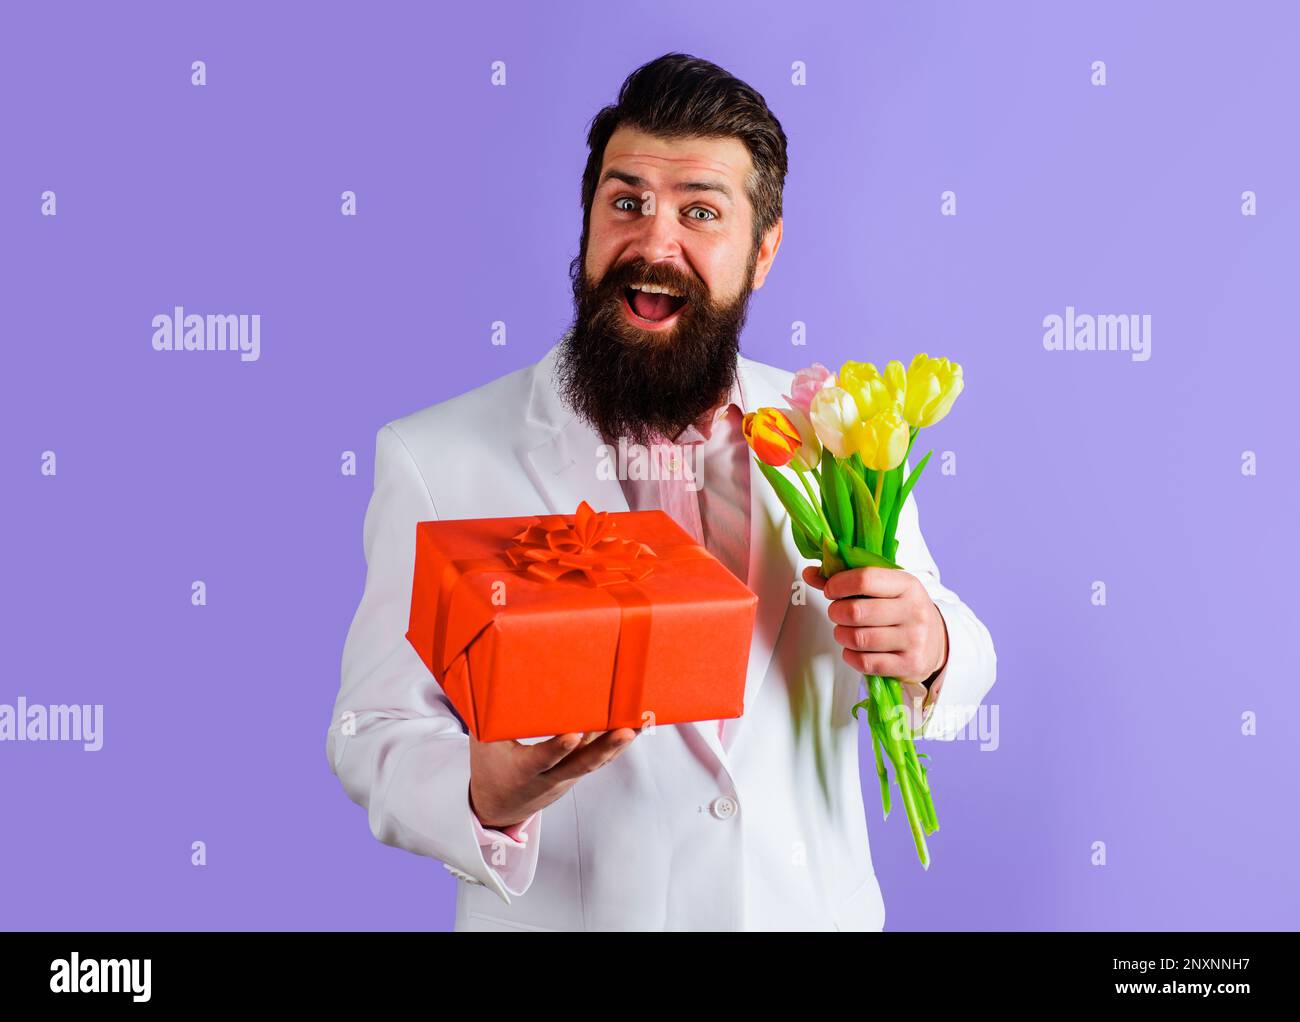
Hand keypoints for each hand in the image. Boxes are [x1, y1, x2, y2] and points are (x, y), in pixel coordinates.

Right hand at [468, 728, 638, 829]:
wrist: (500, 808)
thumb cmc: (490, 769)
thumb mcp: (483, 744)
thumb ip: (489, 717)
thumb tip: (492, 678)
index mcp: (523, 770)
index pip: (543, 760)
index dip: (558, 749)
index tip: (572, 736)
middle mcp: (550, 777)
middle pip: (582, 764)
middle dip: (606, 748)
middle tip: (626, 732)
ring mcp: (567, 776)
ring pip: (597, 761)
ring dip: (619, 744)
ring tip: (642, 722)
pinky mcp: (577, 771)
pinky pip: (599, 757)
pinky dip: (617, 743)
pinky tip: (636, 726)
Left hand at [802, 565, 947, 684]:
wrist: (937, 642)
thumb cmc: (903, 610)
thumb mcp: (885, 589)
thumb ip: (847, 580)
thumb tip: (809, 573)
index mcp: (908, 585)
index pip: (865, 578)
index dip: (838, 584)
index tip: (830, 590)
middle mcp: (914, 611)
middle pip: (856, 611)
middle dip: (836, 612)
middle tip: (837, 613)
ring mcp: (913, 640)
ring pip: (857, 638)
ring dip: (840, 634)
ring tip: (843, 631)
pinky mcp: (908, 664)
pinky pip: (865, 662)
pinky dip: (850, 656)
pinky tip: (854, 649)